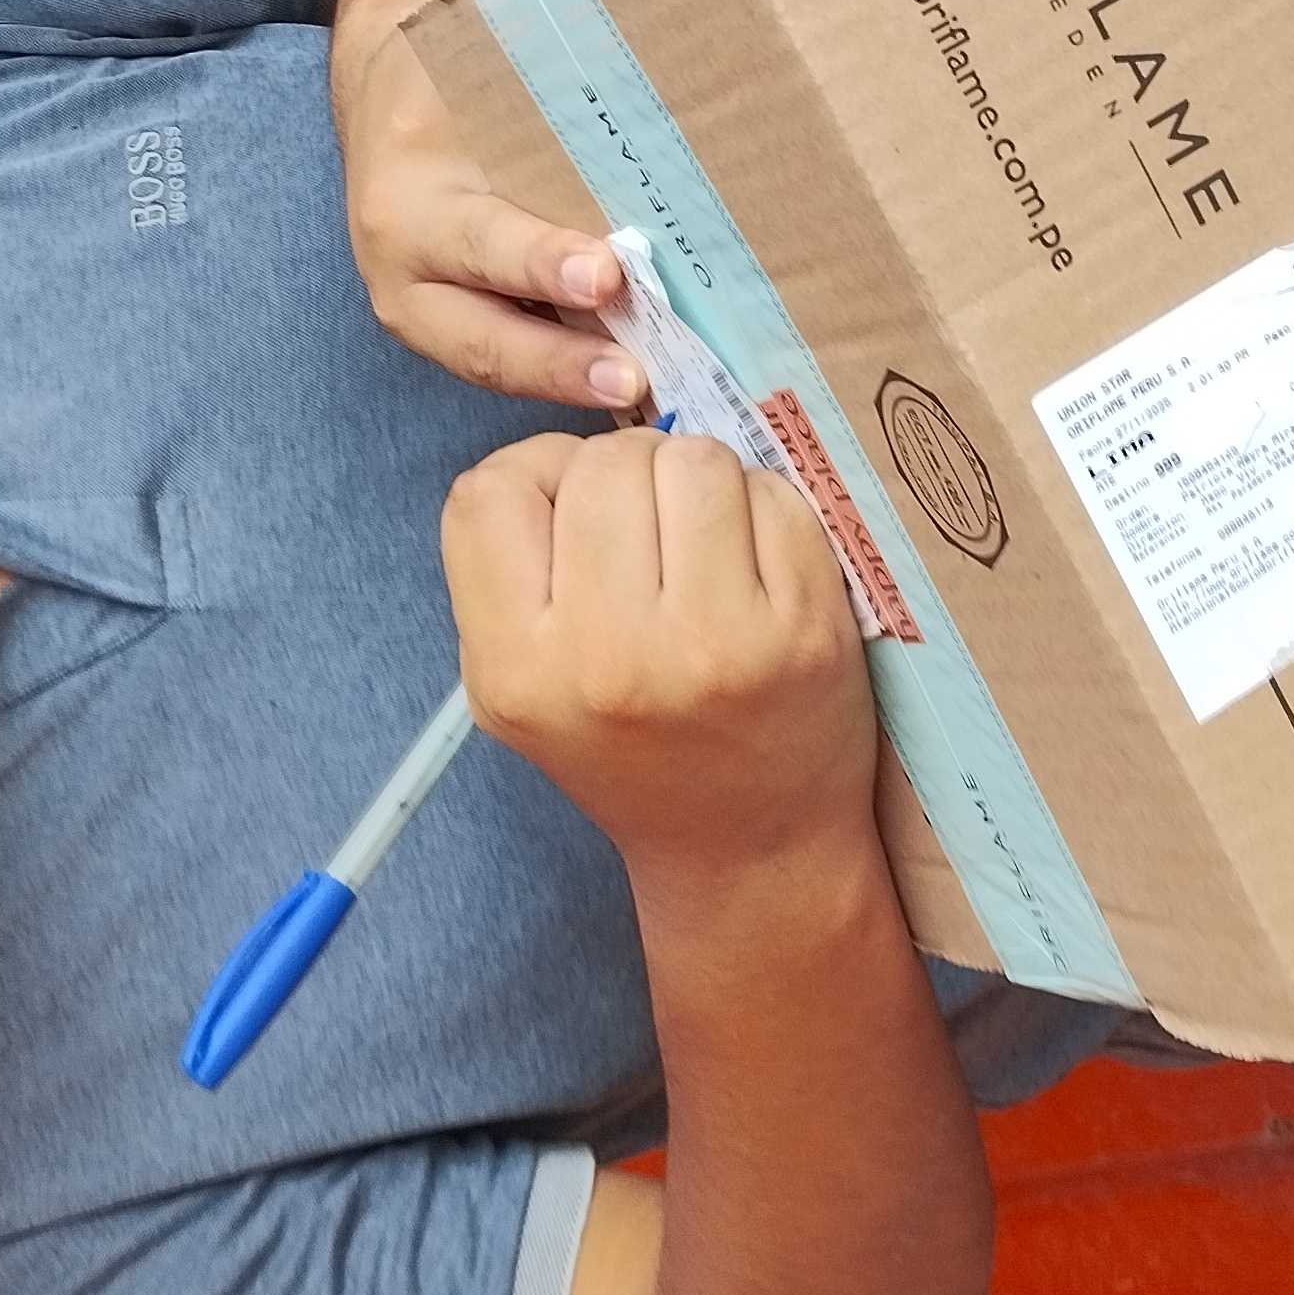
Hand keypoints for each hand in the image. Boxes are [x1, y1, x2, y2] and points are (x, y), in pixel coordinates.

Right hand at [335, 9, 645, 411]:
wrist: (389, 95)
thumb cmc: (454, 71)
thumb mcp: (484, 68)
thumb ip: (556, 97)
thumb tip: (668, 75)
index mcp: (412, 198)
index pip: (480, 241)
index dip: (541, 263)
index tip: (605, 275)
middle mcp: (406, 272)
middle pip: (481, 339)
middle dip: (560, 364)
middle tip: (633, 377)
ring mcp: (423, 316)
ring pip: (496, 369)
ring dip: (572, 388)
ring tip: (644, 399)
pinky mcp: (452, 336)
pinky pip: (511, 366)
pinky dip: (571, 382)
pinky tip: (637, 394)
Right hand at [443, 431, 878, 900]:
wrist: (746, 847)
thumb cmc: (631, 749)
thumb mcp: (523, 683)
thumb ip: (514, 568)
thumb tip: (567, 447)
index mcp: (517, 669)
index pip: (491, 491)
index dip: (536, 477)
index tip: (573, 514)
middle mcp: (607, 658)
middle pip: (603, 461)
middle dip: (629, 475)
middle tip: (653, 534)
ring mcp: (713, 643)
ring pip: (692, 458)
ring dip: (700, 481)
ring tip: (704, 544)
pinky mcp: (803, 632)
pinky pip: (772, 494)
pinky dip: (764, 510)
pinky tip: (756, 568)